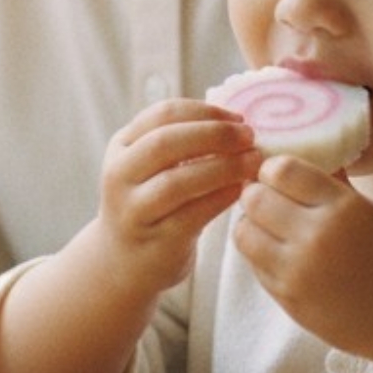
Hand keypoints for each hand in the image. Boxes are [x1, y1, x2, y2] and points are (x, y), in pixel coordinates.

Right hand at [90, 99, 260, 291]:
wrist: (123, 261)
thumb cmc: (151, 204)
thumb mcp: (149, 166)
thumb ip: (179, 142)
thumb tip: (236, 120)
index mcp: (122, 146)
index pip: (162, 114)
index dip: (205, 112)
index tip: (239, 118)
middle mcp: (120, 175)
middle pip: (165, 143)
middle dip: (214, 134)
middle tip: (250, 137)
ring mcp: (133, 209)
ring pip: (177, 181)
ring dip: (223, 167)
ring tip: (253, 162)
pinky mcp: (155, 240)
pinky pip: (192, 215)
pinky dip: (221, 198)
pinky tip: (242, 190)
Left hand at [231, 156, 372, 363]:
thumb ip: (335, 187)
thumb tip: (304, 157)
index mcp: (343, 209)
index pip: (281, 170)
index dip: (274, 168)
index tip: (280, 174)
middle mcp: (316, 238)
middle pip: (255, 198)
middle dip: (257, 192)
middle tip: (269, 197)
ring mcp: (298, 273)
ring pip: (245, 232)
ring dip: (253, 224)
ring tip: (271, 226)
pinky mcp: (288, 300)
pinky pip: (255, 266)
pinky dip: (260, 255)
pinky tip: (281, 254)